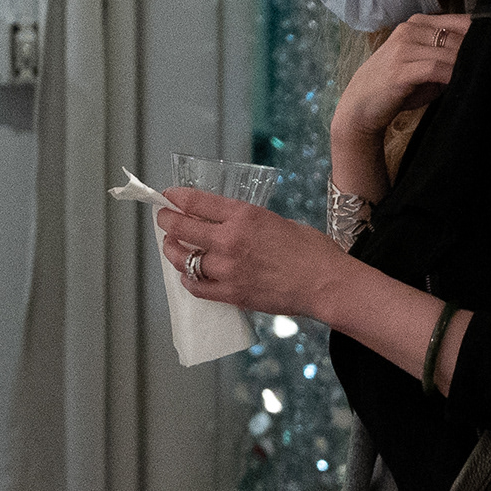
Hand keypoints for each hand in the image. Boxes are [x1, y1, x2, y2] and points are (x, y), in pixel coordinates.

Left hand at [157, 185, 348, 322]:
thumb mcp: (278, 221)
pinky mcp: (232, 293)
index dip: (176, 198)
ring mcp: (228, 269)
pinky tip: (188, 276)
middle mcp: (230, 240)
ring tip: (172, 248)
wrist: (325, 284)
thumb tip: (230, 225)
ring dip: (173, 252)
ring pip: (183, 259)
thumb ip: (249, 223)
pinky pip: (197, 287)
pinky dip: (188, 280)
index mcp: (244, 216)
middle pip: (181, 228)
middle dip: (166, 221)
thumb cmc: (312, 252)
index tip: (169, 197)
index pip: (195, 202)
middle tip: (164, 220)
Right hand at [331, 13, 474, 151]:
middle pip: (458, 35)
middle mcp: (410, 29)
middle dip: (478, 51)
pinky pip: (436, 68)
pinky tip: (461, 83)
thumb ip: (449, 58)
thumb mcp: (425, 66)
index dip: (482, 33)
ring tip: (484, 75)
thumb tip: (482, 58)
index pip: (460, 21)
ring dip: (468, 64)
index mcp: (417, 23)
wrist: (361, 106)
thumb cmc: (397, 87)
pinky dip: (452, 75)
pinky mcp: (401, 69)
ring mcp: (403, 47)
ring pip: (449, 50)